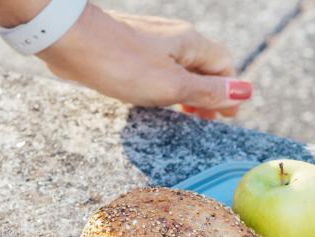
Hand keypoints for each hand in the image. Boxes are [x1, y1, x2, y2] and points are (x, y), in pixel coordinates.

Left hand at [0, 2, 251, 118]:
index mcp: (191, 43)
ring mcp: (150, 41)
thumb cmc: (121, 63)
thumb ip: (207, 91)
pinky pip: (156, 68)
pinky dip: (163, 85)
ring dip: (186, 91)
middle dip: (209, 93)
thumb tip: (244, 92)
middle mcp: (174, 38)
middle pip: (204, 65)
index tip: (226, 116)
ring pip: (179, 67)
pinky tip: (152, 99)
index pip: (224, 66)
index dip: (229, 92)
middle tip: (206, 120)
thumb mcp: (171, 86)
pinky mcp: (128, 49)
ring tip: (183, 114)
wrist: (70, 39)